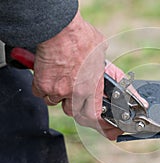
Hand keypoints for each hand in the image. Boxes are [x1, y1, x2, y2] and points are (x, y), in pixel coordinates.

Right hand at [31, 10, 117, 138]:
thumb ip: (105, 69)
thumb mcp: (102, 55)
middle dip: (76, 106)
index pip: (97, 116)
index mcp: (93, 87)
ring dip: (60, 94)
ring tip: (63, 77)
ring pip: (57, 102)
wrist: (60, 28)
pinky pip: (43, 94)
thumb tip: (112, 74)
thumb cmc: (81, 37)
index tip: (109, 132)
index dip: (103, 127)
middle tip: (77, 95)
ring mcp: (59, 91)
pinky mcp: (43, 85)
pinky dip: (45, 87)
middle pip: (74, 113)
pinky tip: (50, 74)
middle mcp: (76, 93)